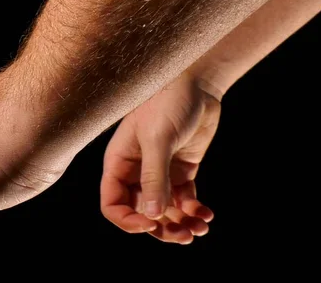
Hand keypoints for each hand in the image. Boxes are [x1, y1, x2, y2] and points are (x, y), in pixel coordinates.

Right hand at [101, 72, 217, 243]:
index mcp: (120, 163)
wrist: (197, 83)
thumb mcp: (158, 139)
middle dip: (161, 228)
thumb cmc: (167, 102)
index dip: (128, 220)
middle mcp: (137, 172)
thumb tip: (152, 216)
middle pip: (141, 213)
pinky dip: (195, 210)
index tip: (151, 223)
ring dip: (180, 223)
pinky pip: (184, 200)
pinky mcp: (182, 171)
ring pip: (164, 210)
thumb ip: (154, 177)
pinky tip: (207, 215)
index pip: (113, 203)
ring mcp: (160, 173)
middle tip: (184, 236)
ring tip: (200, 228)